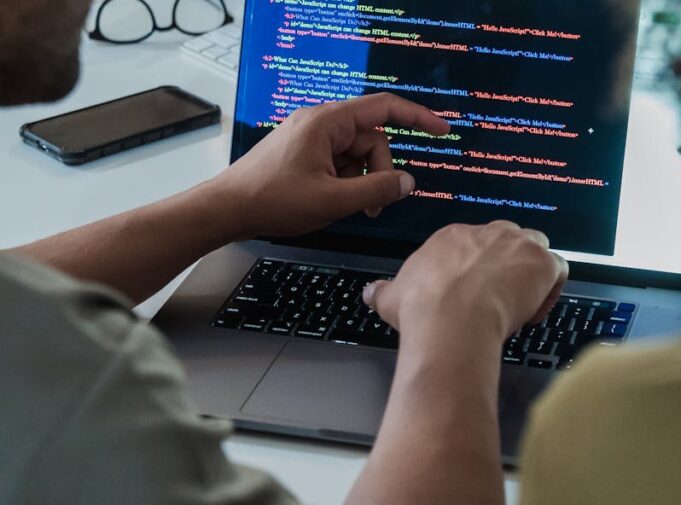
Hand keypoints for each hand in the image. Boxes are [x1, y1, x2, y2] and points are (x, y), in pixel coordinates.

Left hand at [211, 93, 449, 237]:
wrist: (227, 209)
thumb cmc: (274, 200)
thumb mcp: (333, 200)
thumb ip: (376, 189)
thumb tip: (408, 182)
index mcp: (328, 122)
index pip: (384, 107)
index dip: (418, 117)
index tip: (442, 131)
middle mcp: (320, 122)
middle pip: (372, 139)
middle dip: (379, 172)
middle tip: (372, 205)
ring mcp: (310, 137)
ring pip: (356, 154)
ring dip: (361, 181)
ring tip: (349, 207)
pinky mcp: (303, 152)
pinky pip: (339, 161)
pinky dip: (345, 181)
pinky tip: (333, 201)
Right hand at [363, 221, 569, 341]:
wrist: (451, 320)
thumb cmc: (424, 309)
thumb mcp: (392, 297)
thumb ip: (382, 291)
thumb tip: (369, 291)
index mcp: (453, 237)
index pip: (475, 243)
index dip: (479, 269)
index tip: (475, 292)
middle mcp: (487, 233)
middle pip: (508, 239)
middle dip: (508, 264)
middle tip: (500, 296)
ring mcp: (517, 245)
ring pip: (536, 248)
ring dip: (533, 272)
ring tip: (521, 303)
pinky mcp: (541, 262)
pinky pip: (557, 269)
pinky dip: (552, 289)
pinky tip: (535, 312)